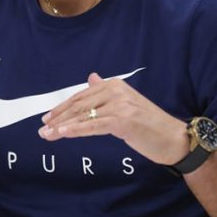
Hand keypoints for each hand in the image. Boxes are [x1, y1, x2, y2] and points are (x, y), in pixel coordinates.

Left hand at [38, 72, 188, 165]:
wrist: (173, 138)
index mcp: (114, 84)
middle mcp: (115, 90)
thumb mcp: (125, 102)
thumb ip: (105, 90)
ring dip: (62, 126)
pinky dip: (75, 129)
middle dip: (58, 117)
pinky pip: (93, 125)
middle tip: (42, 128)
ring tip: (47, 134)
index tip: (48, 117)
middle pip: (79, 105)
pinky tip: (62, 133)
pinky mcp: (122, 120)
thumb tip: (91, 78)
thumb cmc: (148, 123)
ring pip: (83, 116)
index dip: (63, 107)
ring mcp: (119, 104)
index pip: (81, 96)